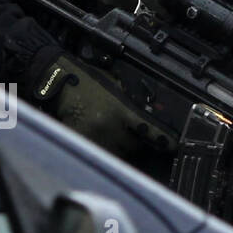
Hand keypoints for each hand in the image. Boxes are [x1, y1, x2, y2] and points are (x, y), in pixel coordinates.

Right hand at [34, 55, 177, 158]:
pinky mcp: (82, 142)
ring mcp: (96, 136)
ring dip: (118, 148)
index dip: (164, 140)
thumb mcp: (115, 84)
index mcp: (121, 108)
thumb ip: (130, 100)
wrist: (59, 81)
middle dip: (134, 141)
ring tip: (109, 134)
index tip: (174, 146)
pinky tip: (99, 141)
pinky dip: (101, 150)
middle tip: (125, 131)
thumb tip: (147, 113)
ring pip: (117, 153)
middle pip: (133, 146)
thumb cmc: (86, 80)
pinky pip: (98, 153)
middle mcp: (110, 125)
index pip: (148, 129)